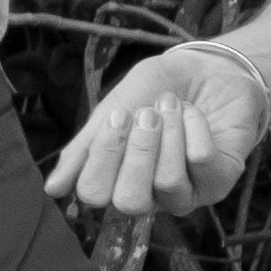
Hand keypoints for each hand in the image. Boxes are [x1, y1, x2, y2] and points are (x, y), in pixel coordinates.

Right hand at [48, 40, 265, 216]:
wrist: (207, 69)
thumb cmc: (155, 90)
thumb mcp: (113, 108)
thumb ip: (84, 147)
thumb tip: (51, 189)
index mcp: (116, 179)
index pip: (95, 193)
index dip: (102, 156)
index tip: (117, 115)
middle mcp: (149, 194)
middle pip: (130, 201)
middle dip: (136, 152)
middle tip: (146, 114)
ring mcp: (186, 192)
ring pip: (167, 182)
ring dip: (169, 134)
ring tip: (171, 104)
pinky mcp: (220, 182)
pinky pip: (201, 162)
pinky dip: (194, 126)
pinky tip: (193, 112)